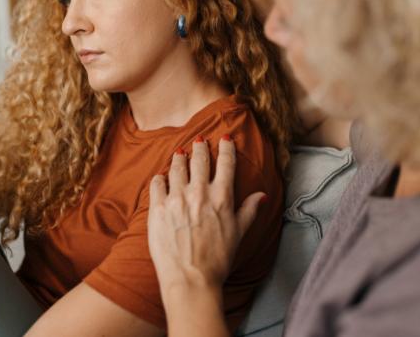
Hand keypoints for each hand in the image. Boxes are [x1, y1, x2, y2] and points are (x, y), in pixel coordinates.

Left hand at [148, 136, 265, 294]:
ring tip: (180, 153)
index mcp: (222, 197)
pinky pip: (157, 183)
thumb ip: (249, 210)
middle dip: (200, 148)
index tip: (225, 138)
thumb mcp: (239, 233)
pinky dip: (160, 177)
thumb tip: (262, 195)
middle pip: (199, 160)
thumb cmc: (218, 259)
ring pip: (177, 167)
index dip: (226, 148)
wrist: (191, 279)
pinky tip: (162, 177)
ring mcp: (176, 199)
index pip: (226, 163)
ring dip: (179, 158)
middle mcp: (199, 193)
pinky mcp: (158, 208)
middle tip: (199, 141)